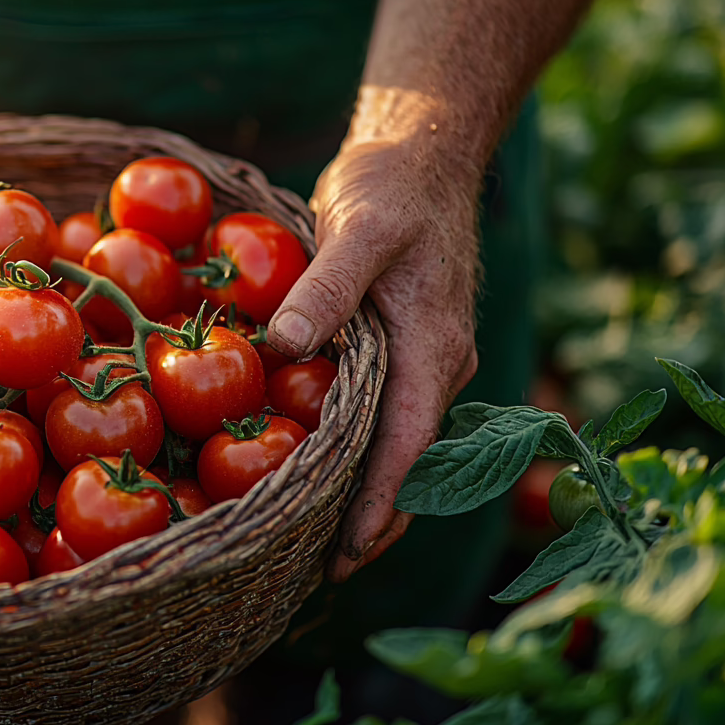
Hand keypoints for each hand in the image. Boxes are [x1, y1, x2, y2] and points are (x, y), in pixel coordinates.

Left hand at [265, 138, 482, 581]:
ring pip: (398, 442)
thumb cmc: (391, 186)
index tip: (347, 552)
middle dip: (373, 517)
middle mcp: (439, 364)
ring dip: (365, 489)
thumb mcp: (358, 226)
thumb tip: (285, 348)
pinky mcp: (404, 348)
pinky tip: (318, 467)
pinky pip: (386, 412)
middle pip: (410, 459)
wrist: (423, 154)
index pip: (409, 442)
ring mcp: (426, 359)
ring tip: (313, 538)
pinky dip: (359, 448)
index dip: (380, 500)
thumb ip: (326, 287)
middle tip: (319, 570)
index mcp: (434, 345)